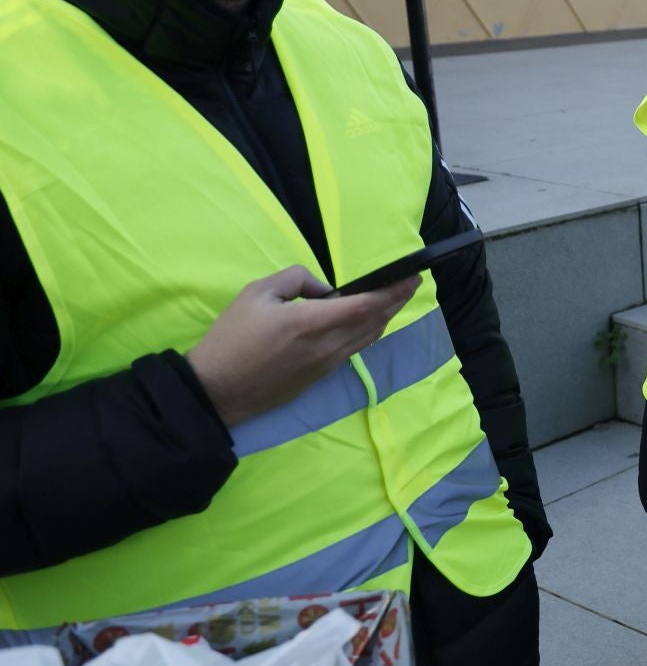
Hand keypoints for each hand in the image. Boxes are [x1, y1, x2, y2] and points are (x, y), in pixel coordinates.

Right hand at [188, 266, 420, 426]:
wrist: (216, 390)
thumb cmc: (232, 337)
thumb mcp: (257, 292)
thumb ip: (297, 280)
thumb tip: (326, 289)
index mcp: (312, 323)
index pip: (366, 305)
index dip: (393, 290)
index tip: (411, 276)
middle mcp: (327, 346)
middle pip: (375, 321)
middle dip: (396, 300)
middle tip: (412, 283)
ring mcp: (326, 365)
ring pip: (367, 338)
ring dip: (385, 317)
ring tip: (396, 299)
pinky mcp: (320, 377)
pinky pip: (354, 350)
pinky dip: (368, 332)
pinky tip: (370, 322)